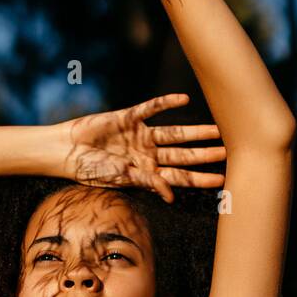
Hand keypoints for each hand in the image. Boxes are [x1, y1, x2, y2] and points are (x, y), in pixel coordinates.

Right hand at [62, 93, 225, 203]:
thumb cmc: (90, 170)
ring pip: (174, 134)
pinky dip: (166, 103)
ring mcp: (139, 136)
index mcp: (146, 173)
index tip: (222, 181)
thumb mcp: (121, 178)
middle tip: (230, 152)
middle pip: (183, 155)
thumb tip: (172, 195)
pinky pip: (151, 109)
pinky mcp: (128, 118)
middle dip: (205, 155)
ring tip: (217, 130)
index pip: (179, 177)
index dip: (200, 179)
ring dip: (195, 132)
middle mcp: (147, 154)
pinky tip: (184, 100)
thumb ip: (148, 182)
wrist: (65, 151)